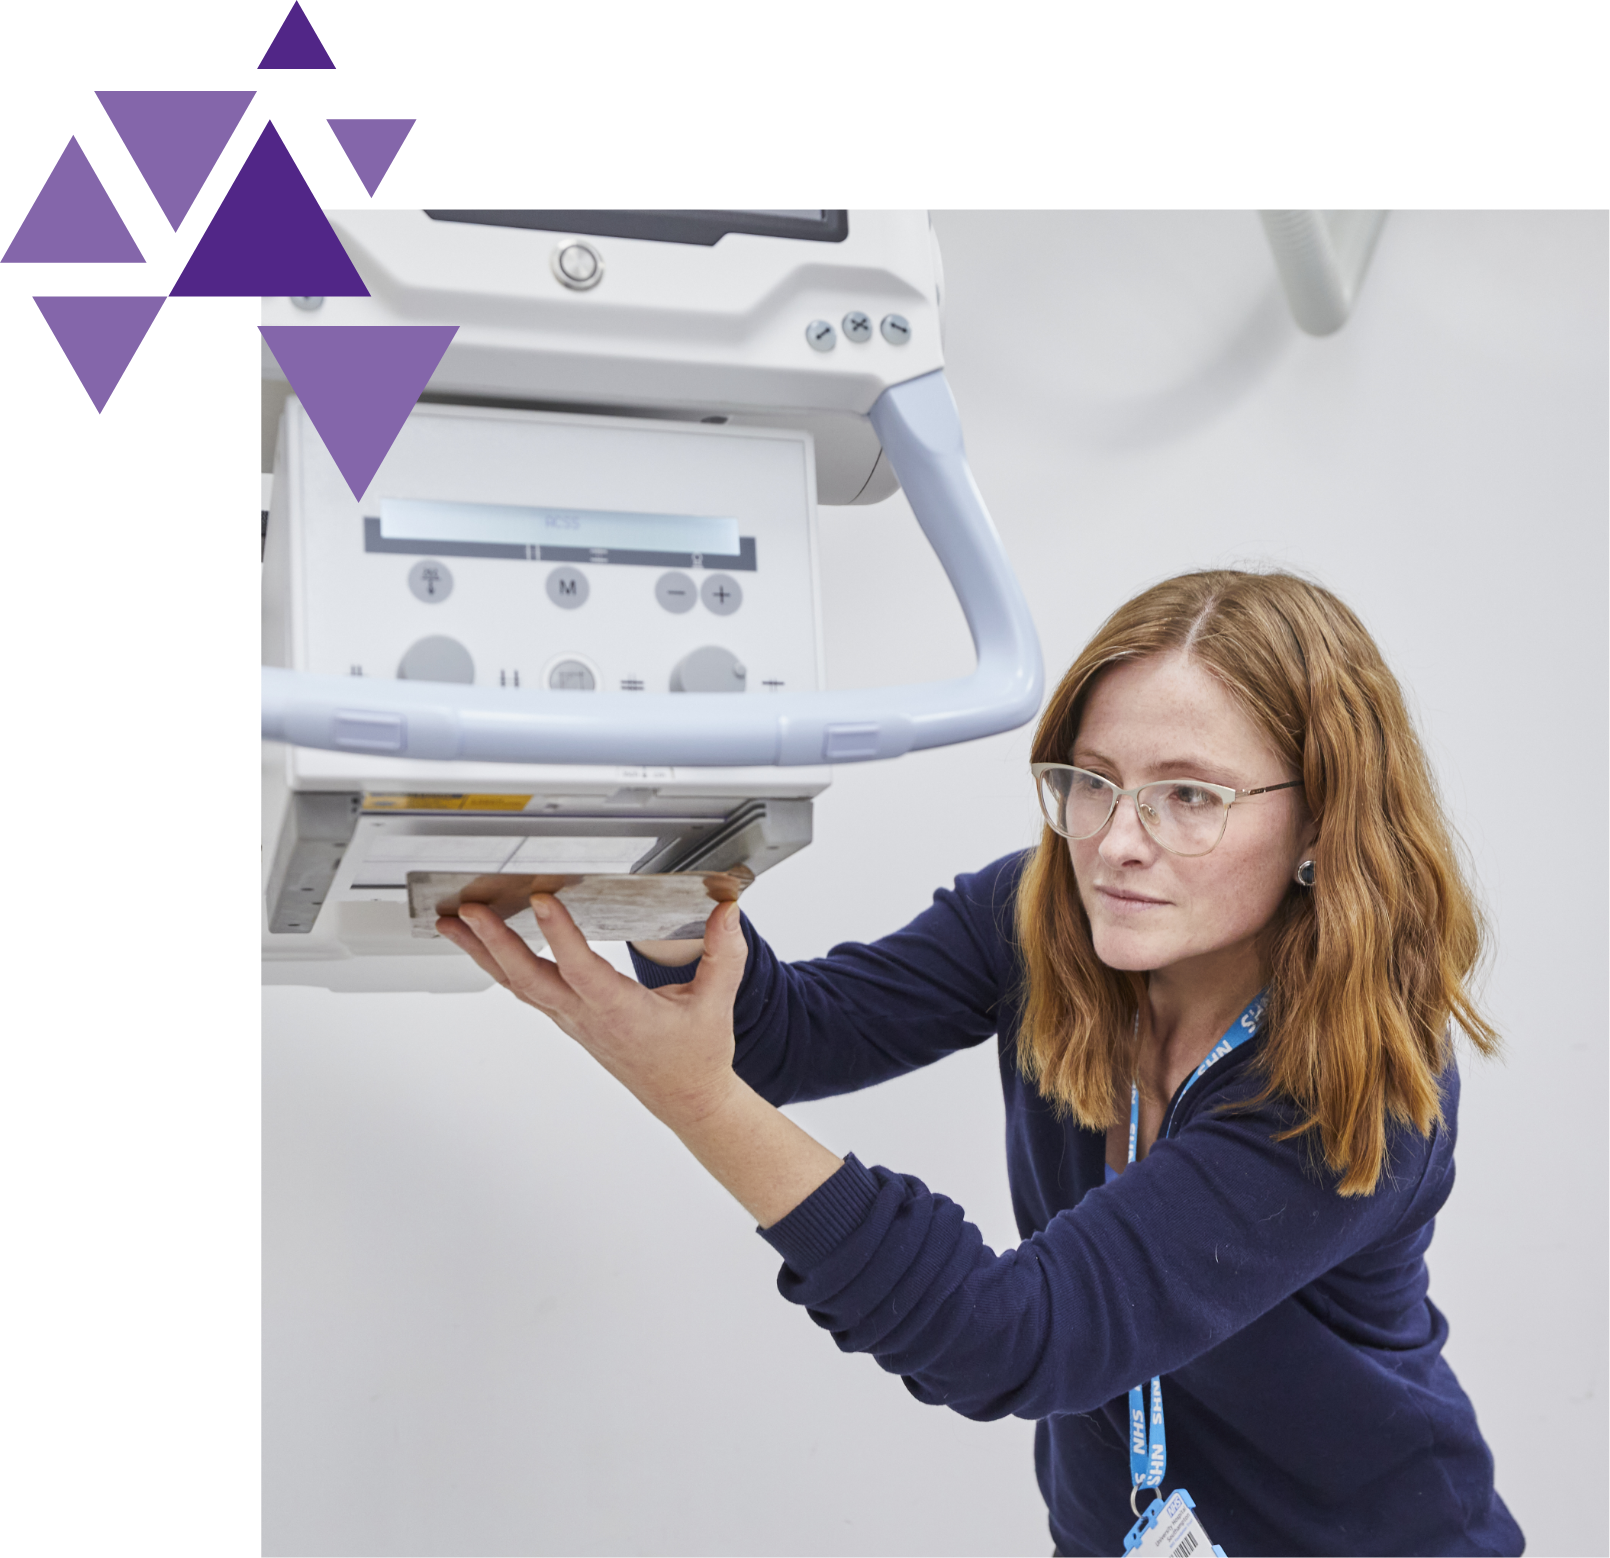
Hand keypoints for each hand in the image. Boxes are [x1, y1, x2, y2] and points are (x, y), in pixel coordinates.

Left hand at [437, 893, 747, 1133]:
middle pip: (529, 980)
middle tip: (469, 911)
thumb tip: (726, 910)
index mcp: (622, 1012)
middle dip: (495, 943)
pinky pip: (526, 992)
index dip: (561, 935)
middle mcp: (588, 1018)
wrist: (685, 1100)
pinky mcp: (569, 1021)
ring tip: (454, 923)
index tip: (543, 900)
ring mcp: (572, 1022)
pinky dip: (500, 966)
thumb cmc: (697, 1055)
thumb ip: (723, 954)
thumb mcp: (716, 1002)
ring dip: (483, 953)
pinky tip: (483, 947)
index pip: (583, 969)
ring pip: (518, 986)